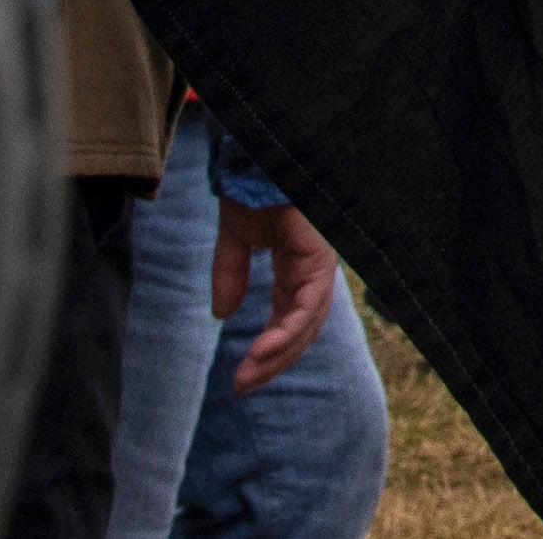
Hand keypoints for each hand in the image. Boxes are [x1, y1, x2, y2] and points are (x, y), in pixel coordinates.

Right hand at [213, 197, 342, 395]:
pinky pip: (309, 304)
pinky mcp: (320, 257)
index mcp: (293, 267)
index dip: (268, 349)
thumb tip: (222, 315)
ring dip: (278, 354)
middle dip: (272, 361)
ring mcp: (319, 263)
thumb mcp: (235, 238)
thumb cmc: (252, 186)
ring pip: (308, 323)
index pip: (288, 319)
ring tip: (249, 376)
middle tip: (242, 386)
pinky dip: (288, 331)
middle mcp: (311, 269)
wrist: (257, 157)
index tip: (241, 377)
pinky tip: (264, 351)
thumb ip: (230, 273)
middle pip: (301, 329)